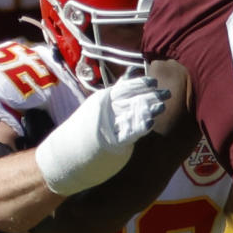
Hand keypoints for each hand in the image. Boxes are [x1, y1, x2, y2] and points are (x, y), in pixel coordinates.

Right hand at [34, 76, 171, 195]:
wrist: (64, 156)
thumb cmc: (82, 133)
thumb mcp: (98, 108)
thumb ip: (115, 95)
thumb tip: (129, 76)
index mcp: (102, 100)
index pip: (124, 88)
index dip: (140, 84)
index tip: (154, 82)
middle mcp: (105, 110)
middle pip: (132, 99)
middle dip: (151, 96)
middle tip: (168, 93)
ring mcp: (107, 125)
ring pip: (132, 113)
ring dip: (149, 109)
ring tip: (162, 106)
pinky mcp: (111, 142)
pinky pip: (129, 132)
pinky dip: (140, 126)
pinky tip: (150, 123)